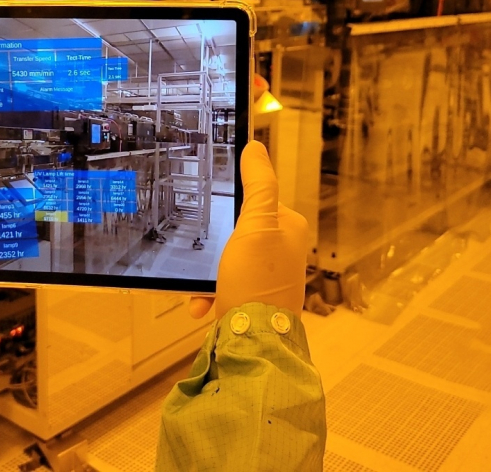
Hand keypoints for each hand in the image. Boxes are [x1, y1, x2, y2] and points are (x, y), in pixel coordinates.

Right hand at [190, 141, 306, 319]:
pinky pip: (224, 286)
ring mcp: (269, 277)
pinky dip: (209, 293)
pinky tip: (203, 303)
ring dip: (207, 273)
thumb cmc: (257, 284)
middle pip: (236, 232)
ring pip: (226, 260)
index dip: (231, 209)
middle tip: (206, 254)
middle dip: (214, 246)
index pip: (255, 201)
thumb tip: (256, 147)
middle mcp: (283, 251)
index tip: (213, 216)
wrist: (253, 343)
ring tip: (201, 284)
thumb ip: (258, 184)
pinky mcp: (254, 299)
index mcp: (289, 228)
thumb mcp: (255, 224)